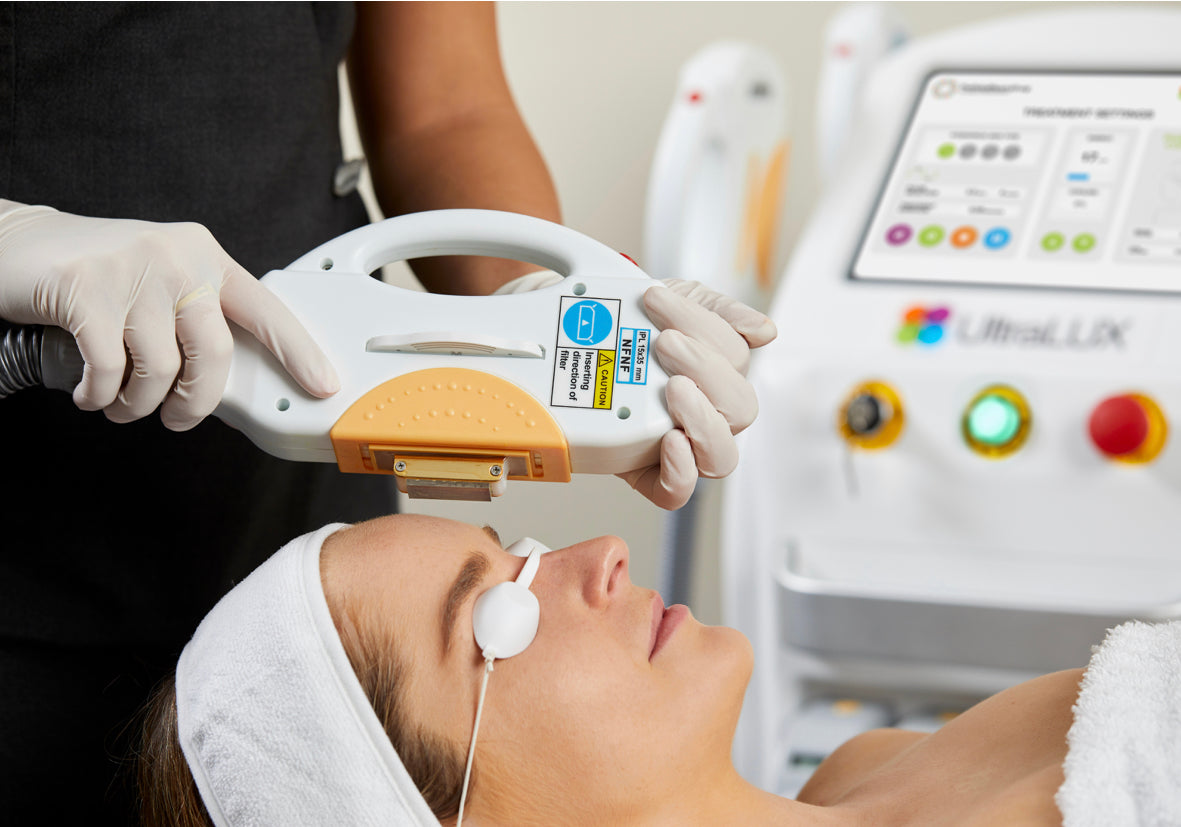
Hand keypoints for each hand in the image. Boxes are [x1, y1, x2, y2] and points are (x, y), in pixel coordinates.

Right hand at [0, 202, 338, 430]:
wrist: (15, 244)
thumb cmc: (97, 274)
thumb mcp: (162, 281)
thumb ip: (196, 317)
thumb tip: (226, 381)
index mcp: (206, 257)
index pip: (266, 310)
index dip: (298, 351)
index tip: (323, 384)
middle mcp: (178, 259)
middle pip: (214, 355)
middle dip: (195, 403)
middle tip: (175, 418)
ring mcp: (133, 270)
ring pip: (160, 370)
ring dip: (138, 405)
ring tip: (120, 404)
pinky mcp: (87, 289)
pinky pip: (110, 370)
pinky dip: (100, 395)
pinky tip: (90, 392)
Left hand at [616, 279, 776, 509]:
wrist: (575, 345)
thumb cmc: (633, 330)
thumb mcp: (676, 305)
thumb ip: (720, 312)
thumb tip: (765, 331)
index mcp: (719, 375)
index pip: (736, 358)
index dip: (703, 327)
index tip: (657, 300)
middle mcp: (708, 414)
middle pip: (740, 408)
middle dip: (705, 369)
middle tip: (664, 342)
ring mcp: (683, 447)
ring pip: (721, 456)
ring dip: (702, 419)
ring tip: (672, 386)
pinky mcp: (648, 474)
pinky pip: (676, 492)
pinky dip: (680, 471)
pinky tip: (669, 439)